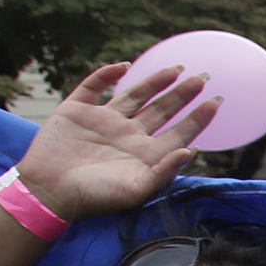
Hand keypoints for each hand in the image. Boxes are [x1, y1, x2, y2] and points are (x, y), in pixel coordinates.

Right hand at [15, 62, 219, 221]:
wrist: (48, 192)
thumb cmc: (95, 197)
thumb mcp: (136, 190)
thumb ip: (165, 170)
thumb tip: (192, 150)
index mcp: (146, 154)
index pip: (179, 132)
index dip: (198, 117)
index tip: (217, 101)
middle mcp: (128, 135)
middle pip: (162, 109)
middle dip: (182, 94)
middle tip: (204, 77)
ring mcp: (103, 121)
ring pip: (135, 95)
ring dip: (155, 82)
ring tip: (177, 69)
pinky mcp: (77, 110)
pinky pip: (94, 87)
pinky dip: (107, 74)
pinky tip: (124, 67)